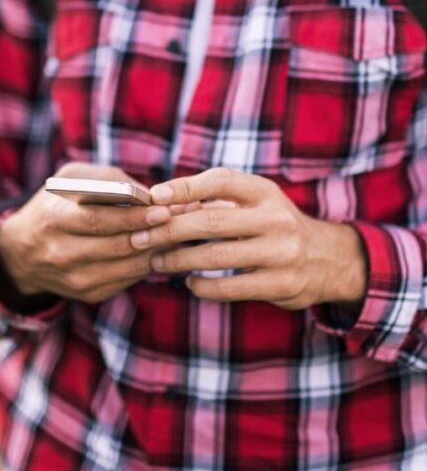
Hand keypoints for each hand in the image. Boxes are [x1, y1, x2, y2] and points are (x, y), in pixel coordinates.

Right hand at [0, 162, 181, 304]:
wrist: (22, 252)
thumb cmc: (54, 205)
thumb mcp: (69, 180)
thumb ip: (107, 179)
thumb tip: (148, 193)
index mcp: (54, 219)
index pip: (98, 219)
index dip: (132, 216)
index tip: (162, 208)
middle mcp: (60, 252)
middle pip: (115, 245)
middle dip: (151, 233)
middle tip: (177, 221)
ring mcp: (74, 277)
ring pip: (125, 266)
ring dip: (155, 250)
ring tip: (176, 233)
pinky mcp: (86, 293)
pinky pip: (126, 280)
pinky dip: (146, 264)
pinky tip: (159, 249)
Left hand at [132, 168, 366, 309]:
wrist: (329, 259)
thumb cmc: (273, 225)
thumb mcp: (254, 202)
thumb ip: (213, 200)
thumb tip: (160, 203)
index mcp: (265, 192)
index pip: (221, 181)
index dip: (185, 187)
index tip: (154, 196)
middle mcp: (276, 219)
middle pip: (211, 222)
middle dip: (169, 231)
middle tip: (140, 237)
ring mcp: (281, 253)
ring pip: (216, 257)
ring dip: (179, 260)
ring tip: (157, 261)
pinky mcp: (281, 284)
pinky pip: (230, 288)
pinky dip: (202, 286)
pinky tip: (189, 282)